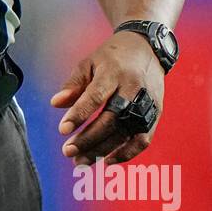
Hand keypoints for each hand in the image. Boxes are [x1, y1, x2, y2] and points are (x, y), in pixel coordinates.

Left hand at [49, 31, 164, 165]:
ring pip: (125, 133)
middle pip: (111, 120)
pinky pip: (143, 139)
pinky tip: (107, 161)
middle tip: (68, 152)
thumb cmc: (112, 57)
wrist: (147, 48)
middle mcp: (133, 89)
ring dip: (103, 150)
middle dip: (88, 139)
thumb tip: (55, 104)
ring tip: (81, 162)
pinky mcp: (156, 113)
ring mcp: (147, 103)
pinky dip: (127, 153)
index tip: (62, 130)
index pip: (95, 97)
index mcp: (113, 73)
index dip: (79, 114)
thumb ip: (73, 84)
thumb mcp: (89, 63)